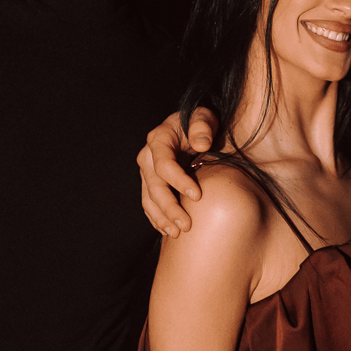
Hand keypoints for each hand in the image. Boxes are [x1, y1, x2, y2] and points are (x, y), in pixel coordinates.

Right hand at [137, 107, 217, 236]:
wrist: (190, 128)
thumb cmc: (199, 122)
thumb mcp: (203, 116)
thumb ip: (202, 126)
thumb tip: (201, 143)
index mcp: (159, 140)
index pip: (164, 164)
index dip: (179, 181)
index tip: (198, 196)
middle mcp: (148, 157)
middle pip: (154, 187)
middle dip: (169, 208)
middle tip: (186, 226)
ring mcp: (147, 172)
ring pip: (148, 199)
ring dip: (161, 218)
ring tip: (176, 234)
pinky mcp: (150, 184)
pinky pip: (148, 204)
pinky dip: (156, 219)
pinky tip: (167, 231)